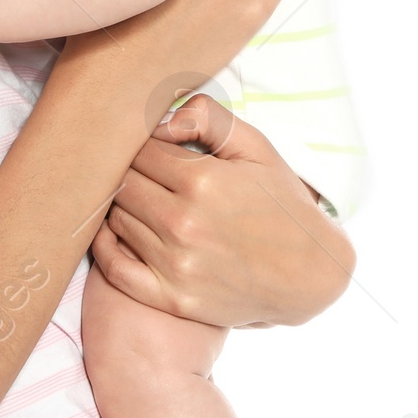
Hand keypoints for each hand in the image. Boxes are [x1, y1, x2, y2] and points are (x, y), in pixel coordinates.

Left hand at [91, 92, 356, 327]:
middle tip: (141, 173)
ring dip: (120, 206)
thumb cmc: (281, 205)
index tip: (151, 149)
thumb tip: (162, 121)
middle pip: (122, 183)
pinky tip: (115, 232)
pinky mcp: (172, 299)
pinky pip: (115, 268)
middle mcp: (184, 224)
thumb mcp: (257, 148)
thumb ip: (209, 118)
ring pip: (116, 219)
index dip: (141, 144)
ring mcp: (176, 265)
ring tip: (139, 199)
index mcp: (202, 181)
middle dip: (128, 172)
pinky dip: (105, 247)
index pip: (139, 150)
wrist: (311, 275)